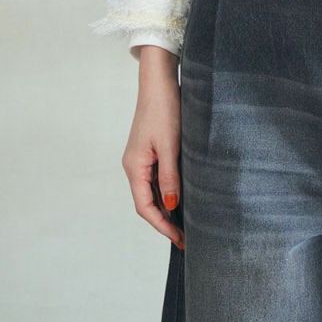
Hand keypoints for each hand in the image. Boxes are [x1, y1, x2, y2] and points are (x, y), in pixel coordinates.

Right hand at [121, 46, 184, 249]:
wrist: (160, 82)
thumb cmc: (164, 110)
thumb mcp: (170, 145)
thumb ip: (170, 176)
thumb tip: (171, 206)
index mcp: (134, 167)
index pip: (145, 206)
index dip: (162, 225)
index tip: (179, 239)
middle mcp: (134, 165)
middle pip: (147, 202)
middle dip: (165, 221)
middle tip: (186, 237)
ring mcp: (141, 158)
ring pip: (152, 190)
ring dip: (167, 207)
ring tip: (187, 222)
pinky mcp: (150, 150)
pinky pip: (157, 178)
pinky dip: (168, 190)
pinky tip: (183, 196)